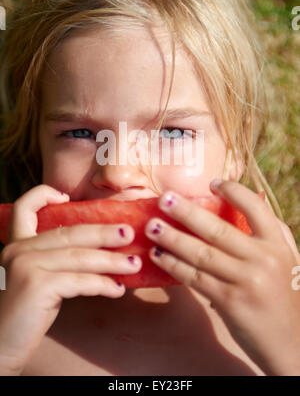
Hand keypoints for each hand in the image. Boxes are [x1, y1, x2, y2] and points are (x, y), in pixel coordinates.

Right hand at [0, 184, 141, 374]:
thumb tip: (101, 253)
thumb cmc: (23, 315)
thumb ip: (55, 261)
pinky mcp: (35, 285)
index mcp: (16, 245)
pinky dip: (102, 284)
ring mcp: (25, 265)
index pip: (23, 208)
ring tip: (134, 264)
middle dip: (103, 232)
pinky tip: (117, 289)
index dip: (42, 195)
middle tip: (129, 233)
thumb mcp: (35, 279)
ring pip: (79, 256)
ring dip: (111, 260)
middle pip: (68, 232)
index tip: (65, 195)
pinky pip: (79, 280)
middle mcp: (17, 249)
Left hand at [145, 180, 299, 375]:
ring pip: (201, 254)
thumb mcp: (288, 260)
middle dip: (187, 212)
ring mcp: (245, 281)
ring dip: (173, 238)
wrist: (292, 342)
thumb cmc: (285, 296)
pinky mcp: (229, 302)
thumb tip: (250, 198)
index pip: (255, 208)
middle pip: (217, 230)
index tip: (212, 183)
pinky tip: (158, 255)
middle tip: (164, 199)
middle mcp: (262, 259)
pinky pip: (195, 278)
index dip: (233, 191)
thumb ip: (272, 233)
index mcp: (277, 244)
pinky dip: (174, 265)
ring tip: (152, 226)